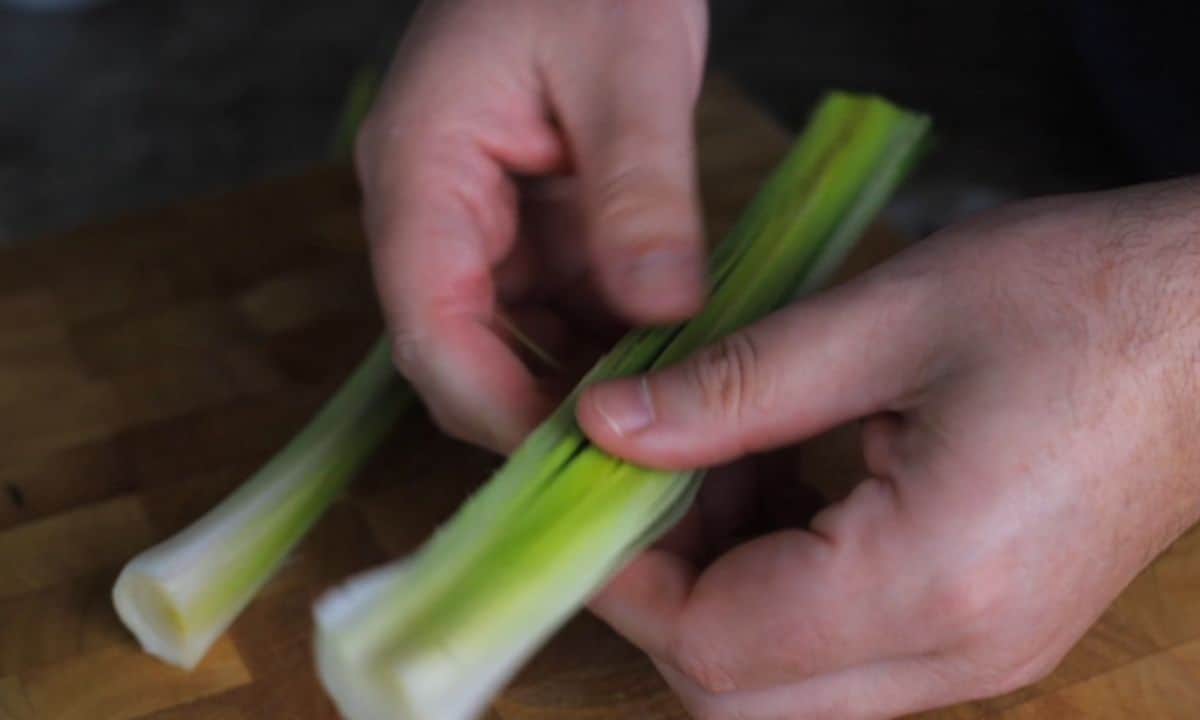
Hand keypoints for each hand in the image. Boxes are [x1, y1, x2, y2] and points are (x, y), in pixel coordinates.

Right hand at [358, 0, 708, 451]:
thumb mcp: (627, 66)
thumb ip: (639, 192)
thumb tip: (663, 315)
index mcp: (421, 171)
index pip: (429, 326)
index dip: (494, 407)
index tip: (582, 459)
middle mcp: (435, 213)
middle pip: (465, 354)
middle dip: (546, 415)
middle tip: (642, 470)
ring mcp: (484, 225)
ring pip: (519, 345)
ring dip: (589, 389)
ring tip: (674, 429)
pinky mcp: (534, 229)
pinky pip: (564, 312)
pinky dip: (614, 346)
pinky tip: (677, 369)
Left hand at [577, 178, 1199, 718]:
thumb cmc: (1081, 299)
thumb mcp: (889, 319)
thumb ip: (734, 387)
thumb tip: (604, 427)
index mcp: (932, 579)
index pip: (715, 646)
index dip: (628, 576)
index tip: (590, 488)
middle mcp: (958, 653)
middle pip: (740, 696)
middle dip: (664, 594)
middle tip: (640, 477)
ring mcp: (977, 657)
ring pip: (783, 682)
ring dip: (717, 585)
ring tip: (710, 460)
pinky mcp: (980, 631)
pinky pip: (838, 648)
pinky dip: (775, 580)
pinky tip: (773, 475)